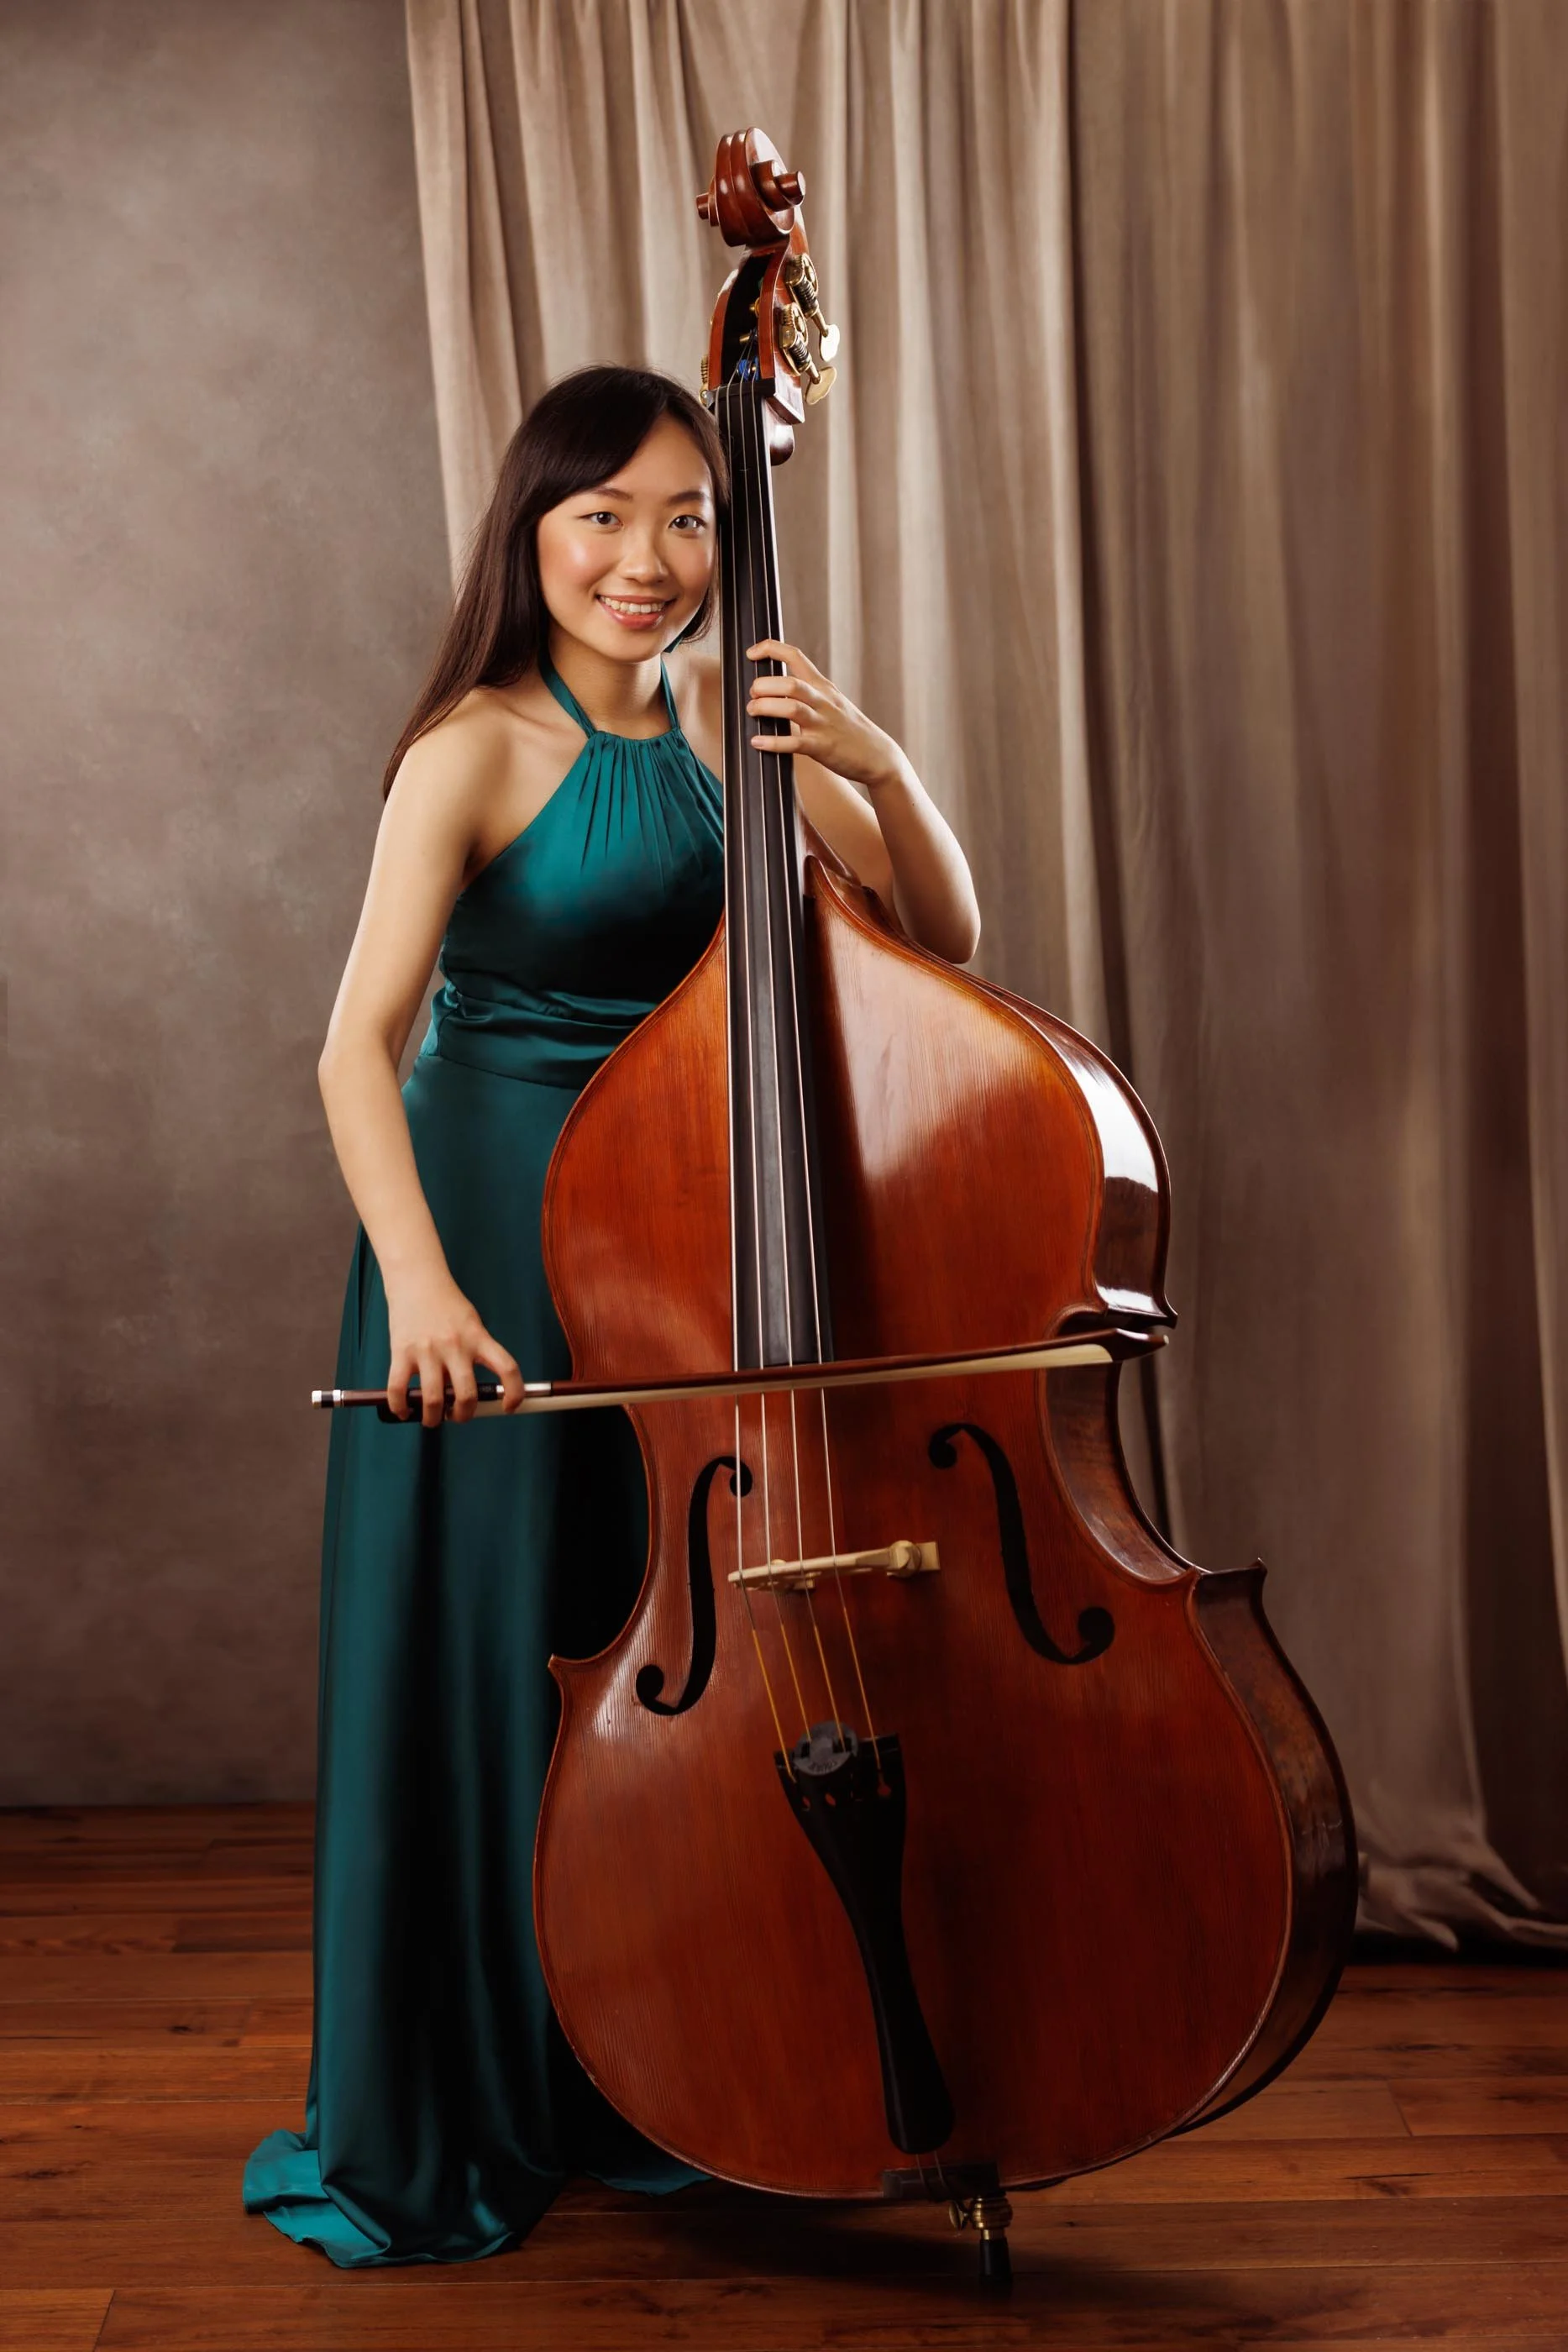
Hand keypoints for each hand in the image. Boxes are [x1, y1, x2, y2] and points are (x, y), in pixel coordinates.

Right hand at [385, 1267, 524, 1426]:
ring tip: (432, 1418)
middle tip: (457, 1415)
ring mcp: (427, 1350)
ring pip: (433, 1398)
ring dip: (433, 1417)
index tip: (508, 1407)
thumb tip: (472, 1392)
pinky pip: (398, 1389)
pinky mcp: (401, 1351)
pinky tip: (403, 1411)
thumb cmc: (446, 1304)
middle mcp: (456, 1345)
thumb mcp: (471, 1324)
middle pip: (466, 1394)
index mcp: (479, 1338)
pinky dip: (400, 1407)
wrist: (417, 1280)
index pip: (507, 1368)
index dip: (514, 1393)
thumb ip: (475, 1353)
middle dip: (463, 1415)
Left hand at [746, 641, 907, 790]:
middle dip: (764, 686)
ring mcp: (823, 724)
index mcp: (823, 686)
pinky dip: (773, 742)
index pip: (795, 656)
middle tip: (752, 695)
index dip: (770, 649)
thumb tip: (774, 690)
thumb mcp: (832, 702)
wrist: (877, 755)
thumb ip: (807, 693)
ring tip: (752, 711)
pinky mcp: (822, 747)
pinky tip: (757, 742)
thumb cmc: (849, 729)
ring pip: (791, 708)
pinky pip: (794, 742)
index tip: (752, 653)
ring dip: (765, 707)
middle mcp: (823, 701)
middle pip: (790, 683)